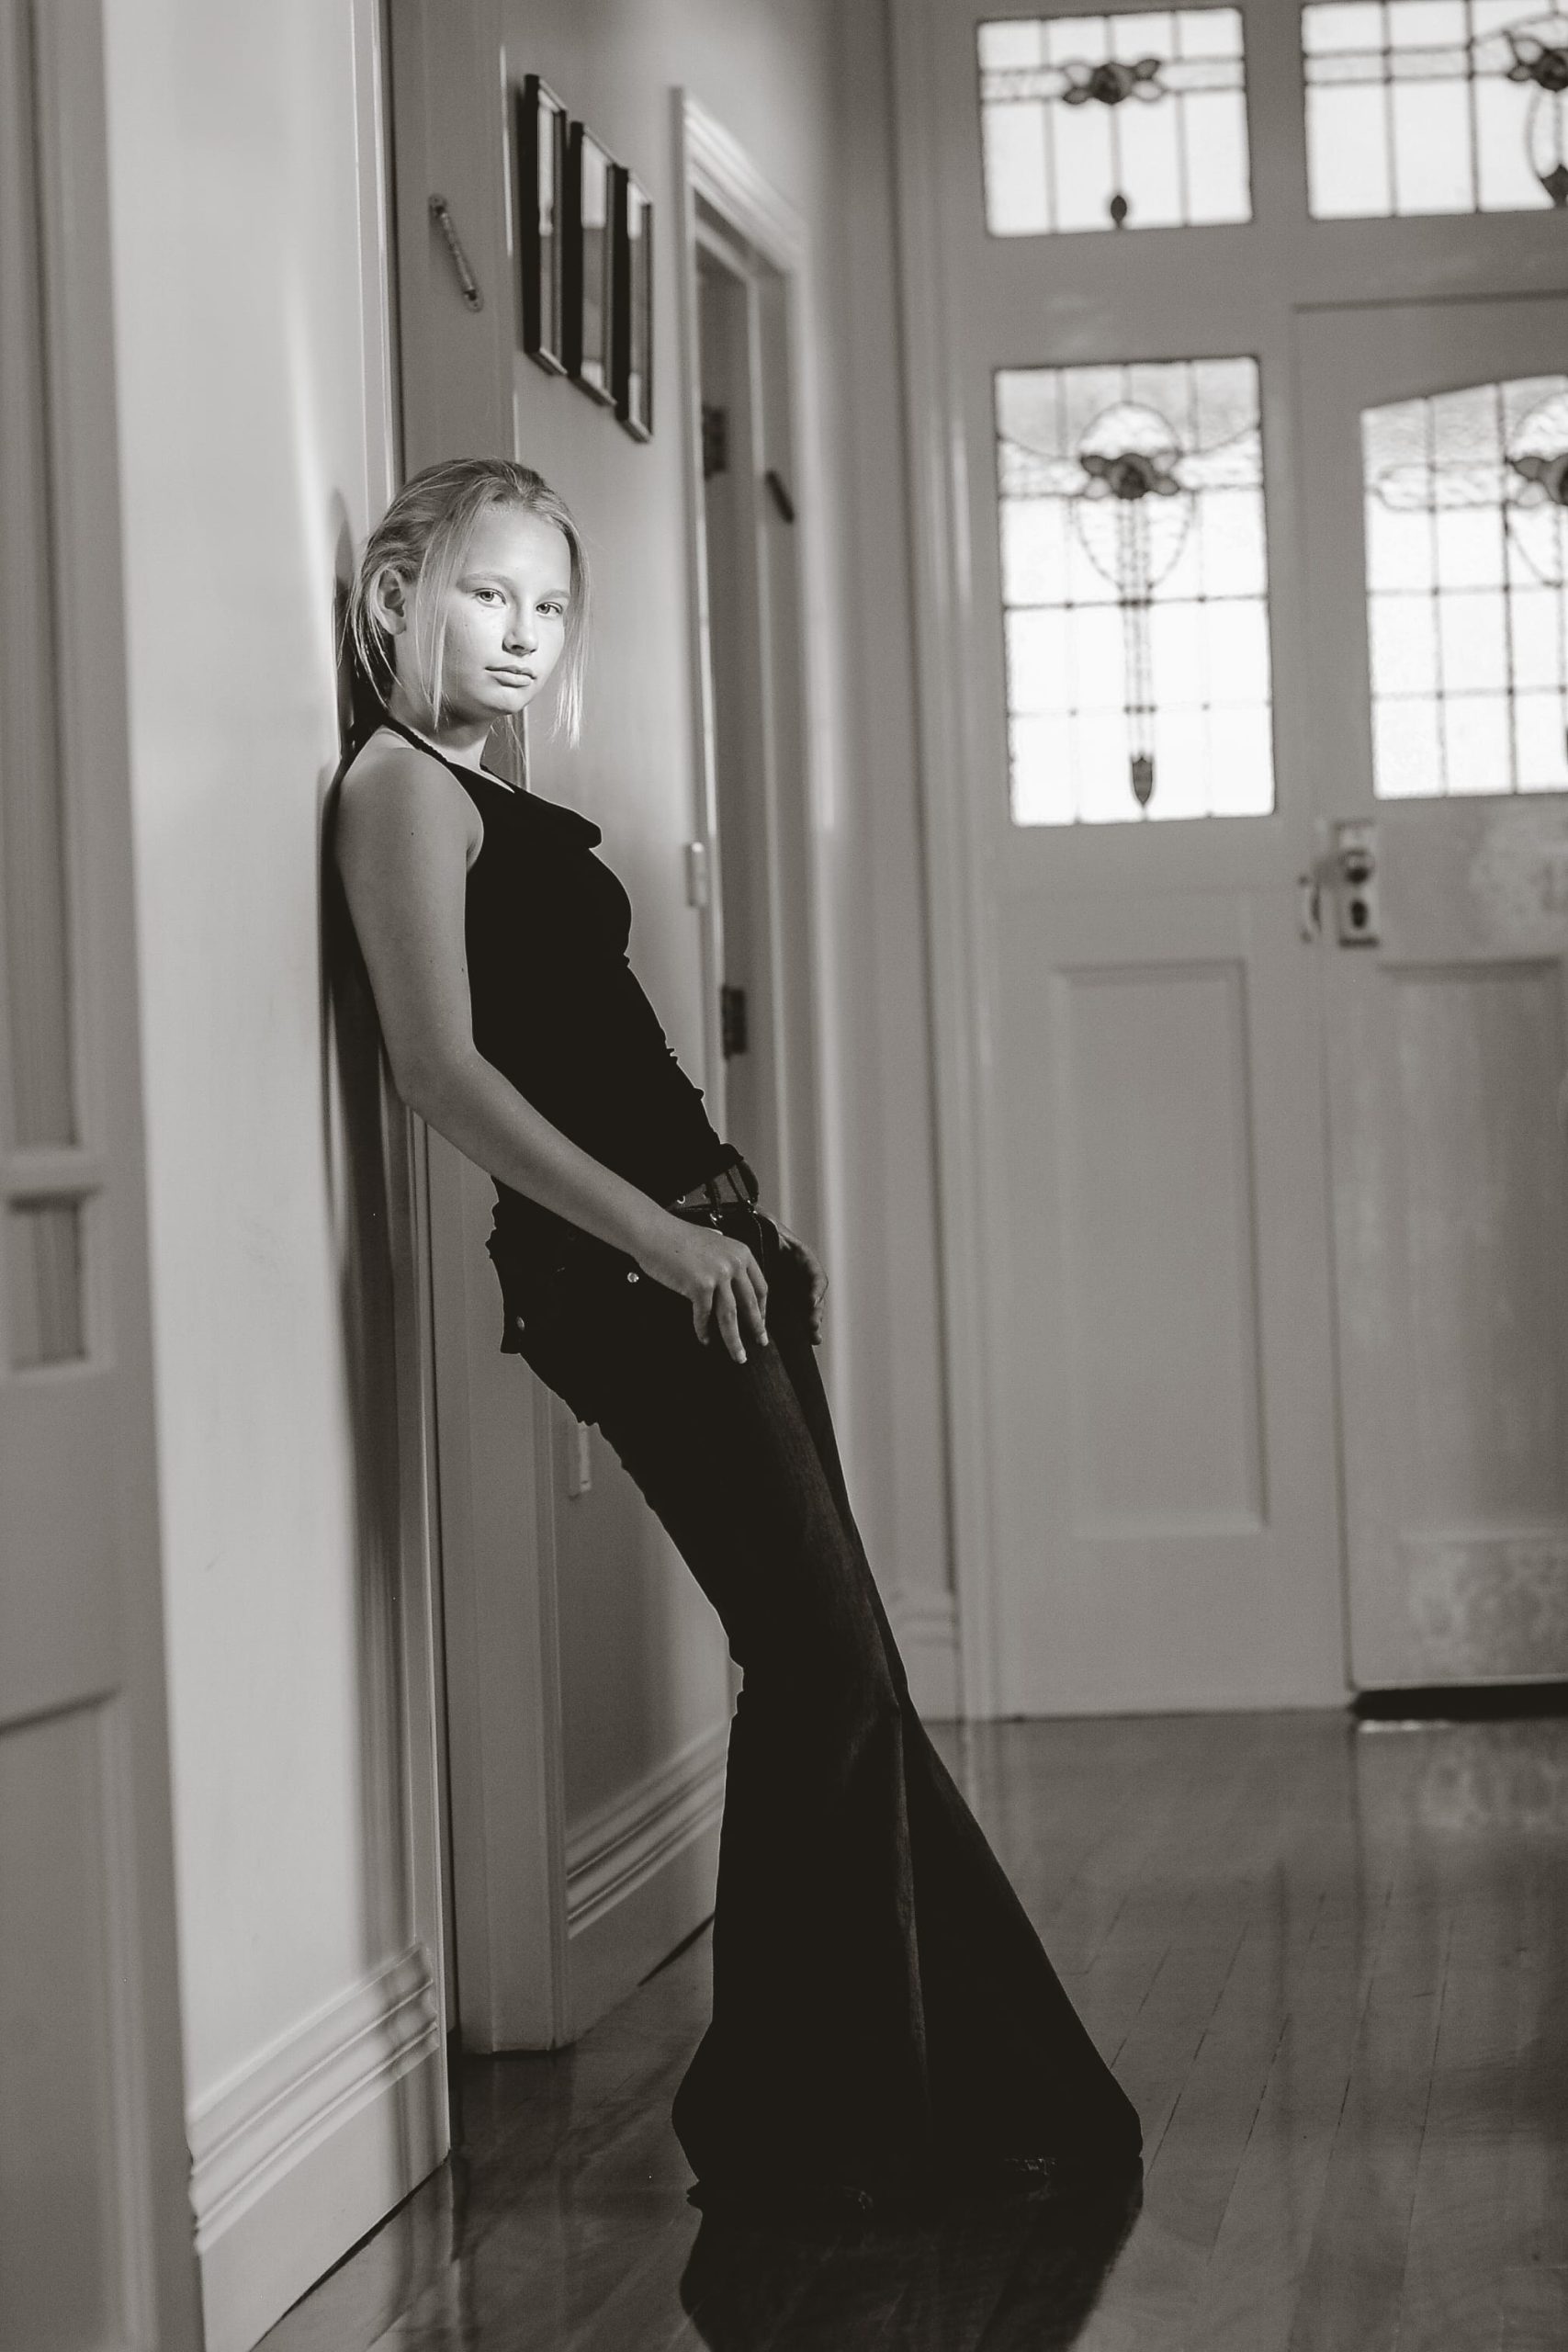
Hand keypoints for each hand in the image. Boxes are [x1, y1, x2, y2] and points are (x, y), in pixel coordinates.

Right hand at [639, 1213, 769, 1362]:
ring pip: (730, 1316)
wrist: (654, 1232)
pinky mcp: (700, 1285)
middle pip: (749, 1305)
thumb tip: (731, 1281)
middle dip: (756, 1328)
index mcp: (741, 1253)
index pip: (760, 1287)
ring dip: (734, 1340)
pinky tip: (705, 1339)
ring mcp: (718, 1275)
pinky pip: (704, 1315)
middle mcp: (734, 1263)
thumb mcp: (713, 1242)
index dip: (763, 1308)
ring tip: (738, 1355)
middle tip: (760, 1343)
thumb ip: (726, 1259)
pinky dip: (704, 1330)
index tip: (762, 1321)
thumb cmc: (677, 1237)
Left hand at [770, 1217, 827, 1344]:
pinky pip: (797, 1313)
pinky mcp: (787, 1298)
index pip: (814, 1273)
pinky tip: (809, 1339)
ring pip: (809, 1307)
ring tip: (814, 1337)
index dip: (815, 1288)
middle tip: (812, 1326)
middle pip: (814, 1296)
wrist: (751, 1234)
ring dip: (812, 1322)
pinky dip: (803, 1327)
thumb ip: (769, 1227)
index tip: (811, 1301)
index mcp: (800, 1257)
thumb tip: (763, 1217)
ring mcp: (796, 1287)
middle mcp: (802, 1274)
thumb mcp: (766, 1226)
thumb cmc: (759, 1229)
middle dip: (815, 1312)